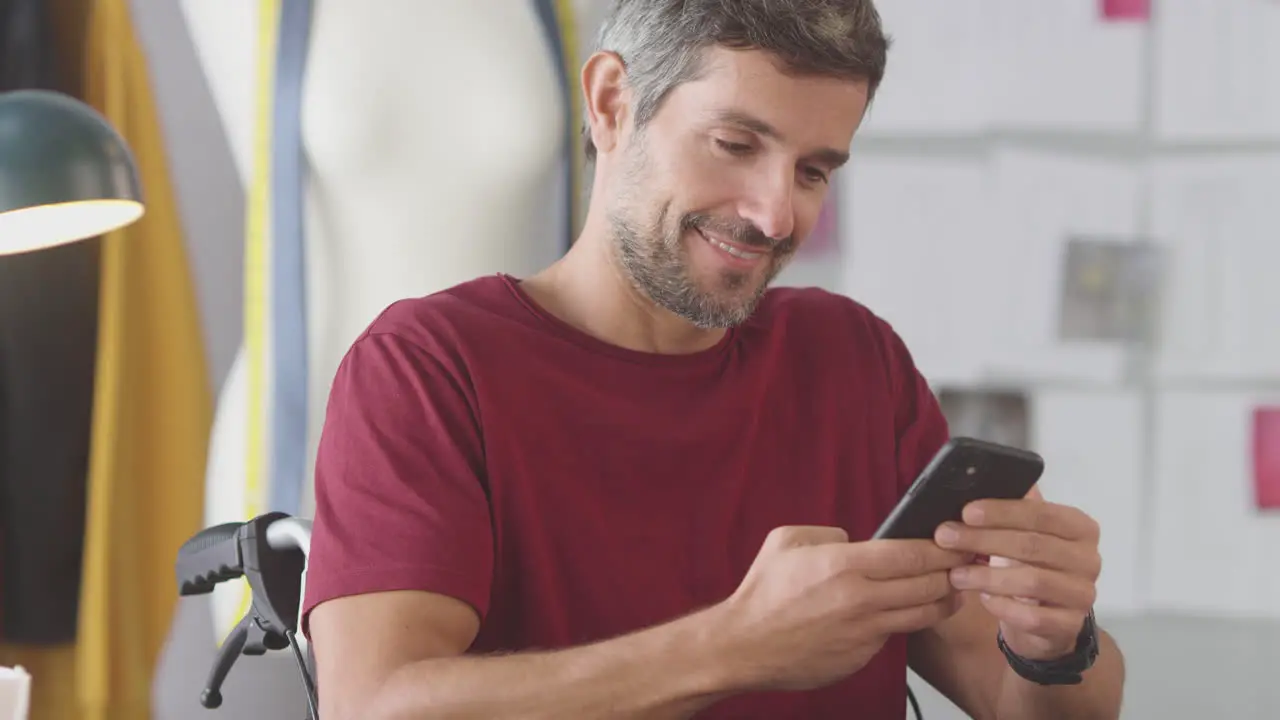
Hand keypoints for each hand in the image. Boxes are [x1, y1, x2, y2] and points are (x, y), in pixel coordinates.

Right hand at [716, 526, 968, 691]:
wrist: (744, 645)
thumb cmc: (763, 592)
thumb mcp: (787, 540)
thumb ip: (830, 534)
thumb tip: (856, 540)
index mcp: (844, 565)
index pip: (913, 554)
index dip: (942, 549)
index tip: (955, 542)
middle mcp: (860, 599)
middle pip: (928, 584)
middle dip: (953, 571)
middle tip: (967, 563)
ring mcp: (864, 632)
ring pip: (922, 614)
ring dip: (944, 601)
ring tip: (953, 590)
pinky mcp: (861, 657)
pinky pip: (893, 635)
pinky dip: (904, 623)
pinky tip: (906, 613)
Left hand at [933, 493, 1101, 660]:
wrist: (1045, 618)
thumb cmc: (1029, 564)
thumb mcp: (1024, 532)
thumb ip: (1012, 508)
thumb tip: (980, 480)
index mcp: (1080, 527)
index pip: (1041, 513)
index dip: (1002, 512)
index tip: (966, 512)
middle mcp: (1089, 559)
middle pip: (1032, 545)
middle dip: (983, 540)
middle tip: (946, 538)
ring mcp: (1082, 594)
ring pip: (1032, 582)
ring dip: (987, 576)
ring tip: (956, 573)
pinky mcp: (1070, 625)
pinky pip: (1032, 617)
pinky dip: (1002, 606)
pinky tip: (982, 598)